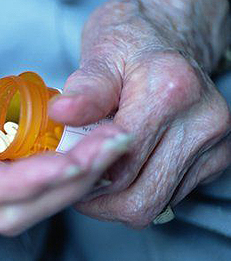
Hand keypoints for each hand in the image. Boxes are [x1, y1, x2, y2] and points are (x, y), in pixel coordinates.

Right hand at [0, 6, 131, 235]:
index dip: (21, 185)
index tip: (68, 165)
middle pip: (3, 210)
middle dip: (58, 189)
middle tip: (104, 154)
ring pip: (20, 200)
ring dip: (66, 182)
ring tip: (106, 149)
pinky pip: (22, 176)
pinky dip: (55, 168)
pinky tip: (83, 148)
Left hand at [49, 0, 230, 227]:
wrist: (167, 39)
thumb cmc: (129, 46)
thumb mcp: (101, 57)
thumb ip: (85, 90)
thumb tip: (61, 112)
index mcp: (170, 91)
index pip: (121, 165)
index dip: (87, 179)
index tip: (67, 174)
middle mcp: (201, 120)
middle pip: (141, 198)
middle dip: (101, 200)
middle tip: (79, 180)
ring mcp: (215, 142)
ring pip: (155, 204)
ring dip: (120, 200)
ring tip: (101, 172)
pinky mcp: (218, 157)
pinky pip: (170, 198)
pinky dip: (141, 191)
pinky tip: (127, 168)